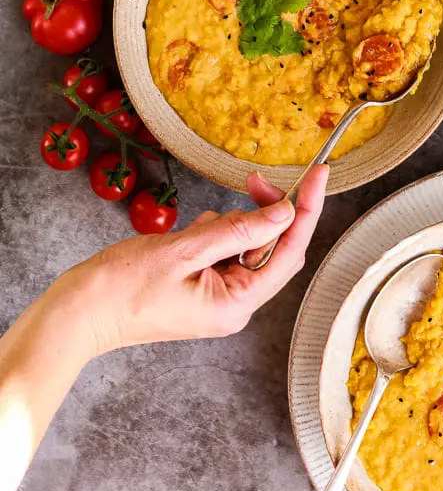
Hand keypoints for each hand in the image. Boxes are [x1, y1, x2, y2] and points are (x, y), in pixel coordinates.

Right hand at [43, 165, 328, 358]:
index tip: (318, 176)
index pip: (288, 252)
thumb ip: (238, 231)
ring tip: (189, 233)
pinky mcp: (201, 289)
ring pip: (245, 248)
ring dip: (230, 226)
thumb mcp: (183, 250)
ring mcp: (217, 299)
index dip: (306, 211)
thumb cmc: (119, 288)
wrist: (77, 314)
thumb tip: (284, 212)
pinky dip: (212, 235)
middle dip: (266, 213)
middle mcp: (233, 306)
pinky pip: (223, 254)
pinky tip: (186, 238)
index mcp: (235, 304)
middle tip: (253, 180)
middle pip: (271, 249)